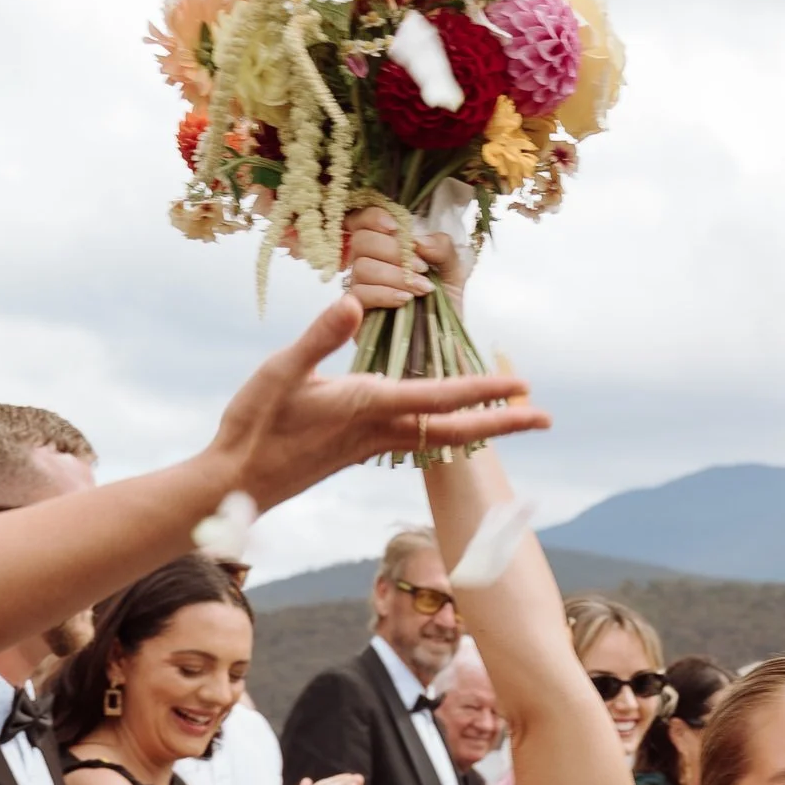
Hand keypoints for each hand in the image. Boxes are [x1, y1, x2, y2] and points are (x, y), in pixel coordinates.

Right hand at [200, 295, 546, 515]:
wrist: (237, 484)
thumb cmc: (253, 424)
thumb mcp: (279, 371)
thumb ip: (318, 337)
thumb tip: (353, 300)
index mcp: (368, 406)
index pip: (439, 396)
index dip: (482, 389)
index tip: (522, 386)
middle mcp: (380, 429)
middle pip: (456, 428)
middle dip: (503, 423)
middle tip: (547, 419)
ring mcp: (373, 443)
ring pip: (440, 435)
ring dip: (480, 427)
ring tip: (513, 418)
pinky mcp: (360, 448)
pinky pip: (417, 439)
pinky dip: (446, 429)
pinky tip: (452, 424)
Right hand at [344, 203, 470, 309]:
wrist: (444, 341)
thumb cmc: (444, 303)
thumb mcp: (453, 271)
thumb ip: (443, 248)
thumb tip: (418, 240)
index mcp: (385, 246)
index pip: (363, 220)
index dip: (373, 217)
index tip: (397, 228)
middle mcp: (367, 262)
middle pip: (362, 241)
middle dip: (394, 251)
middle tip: (423, 269)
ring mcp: (359, 287)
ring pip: (362, 267)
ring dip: (396, 275)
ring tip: (423, 290)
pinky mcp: (357, 312)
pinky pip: (360, 294)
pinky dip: (386, 293)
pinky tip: (405, 300)